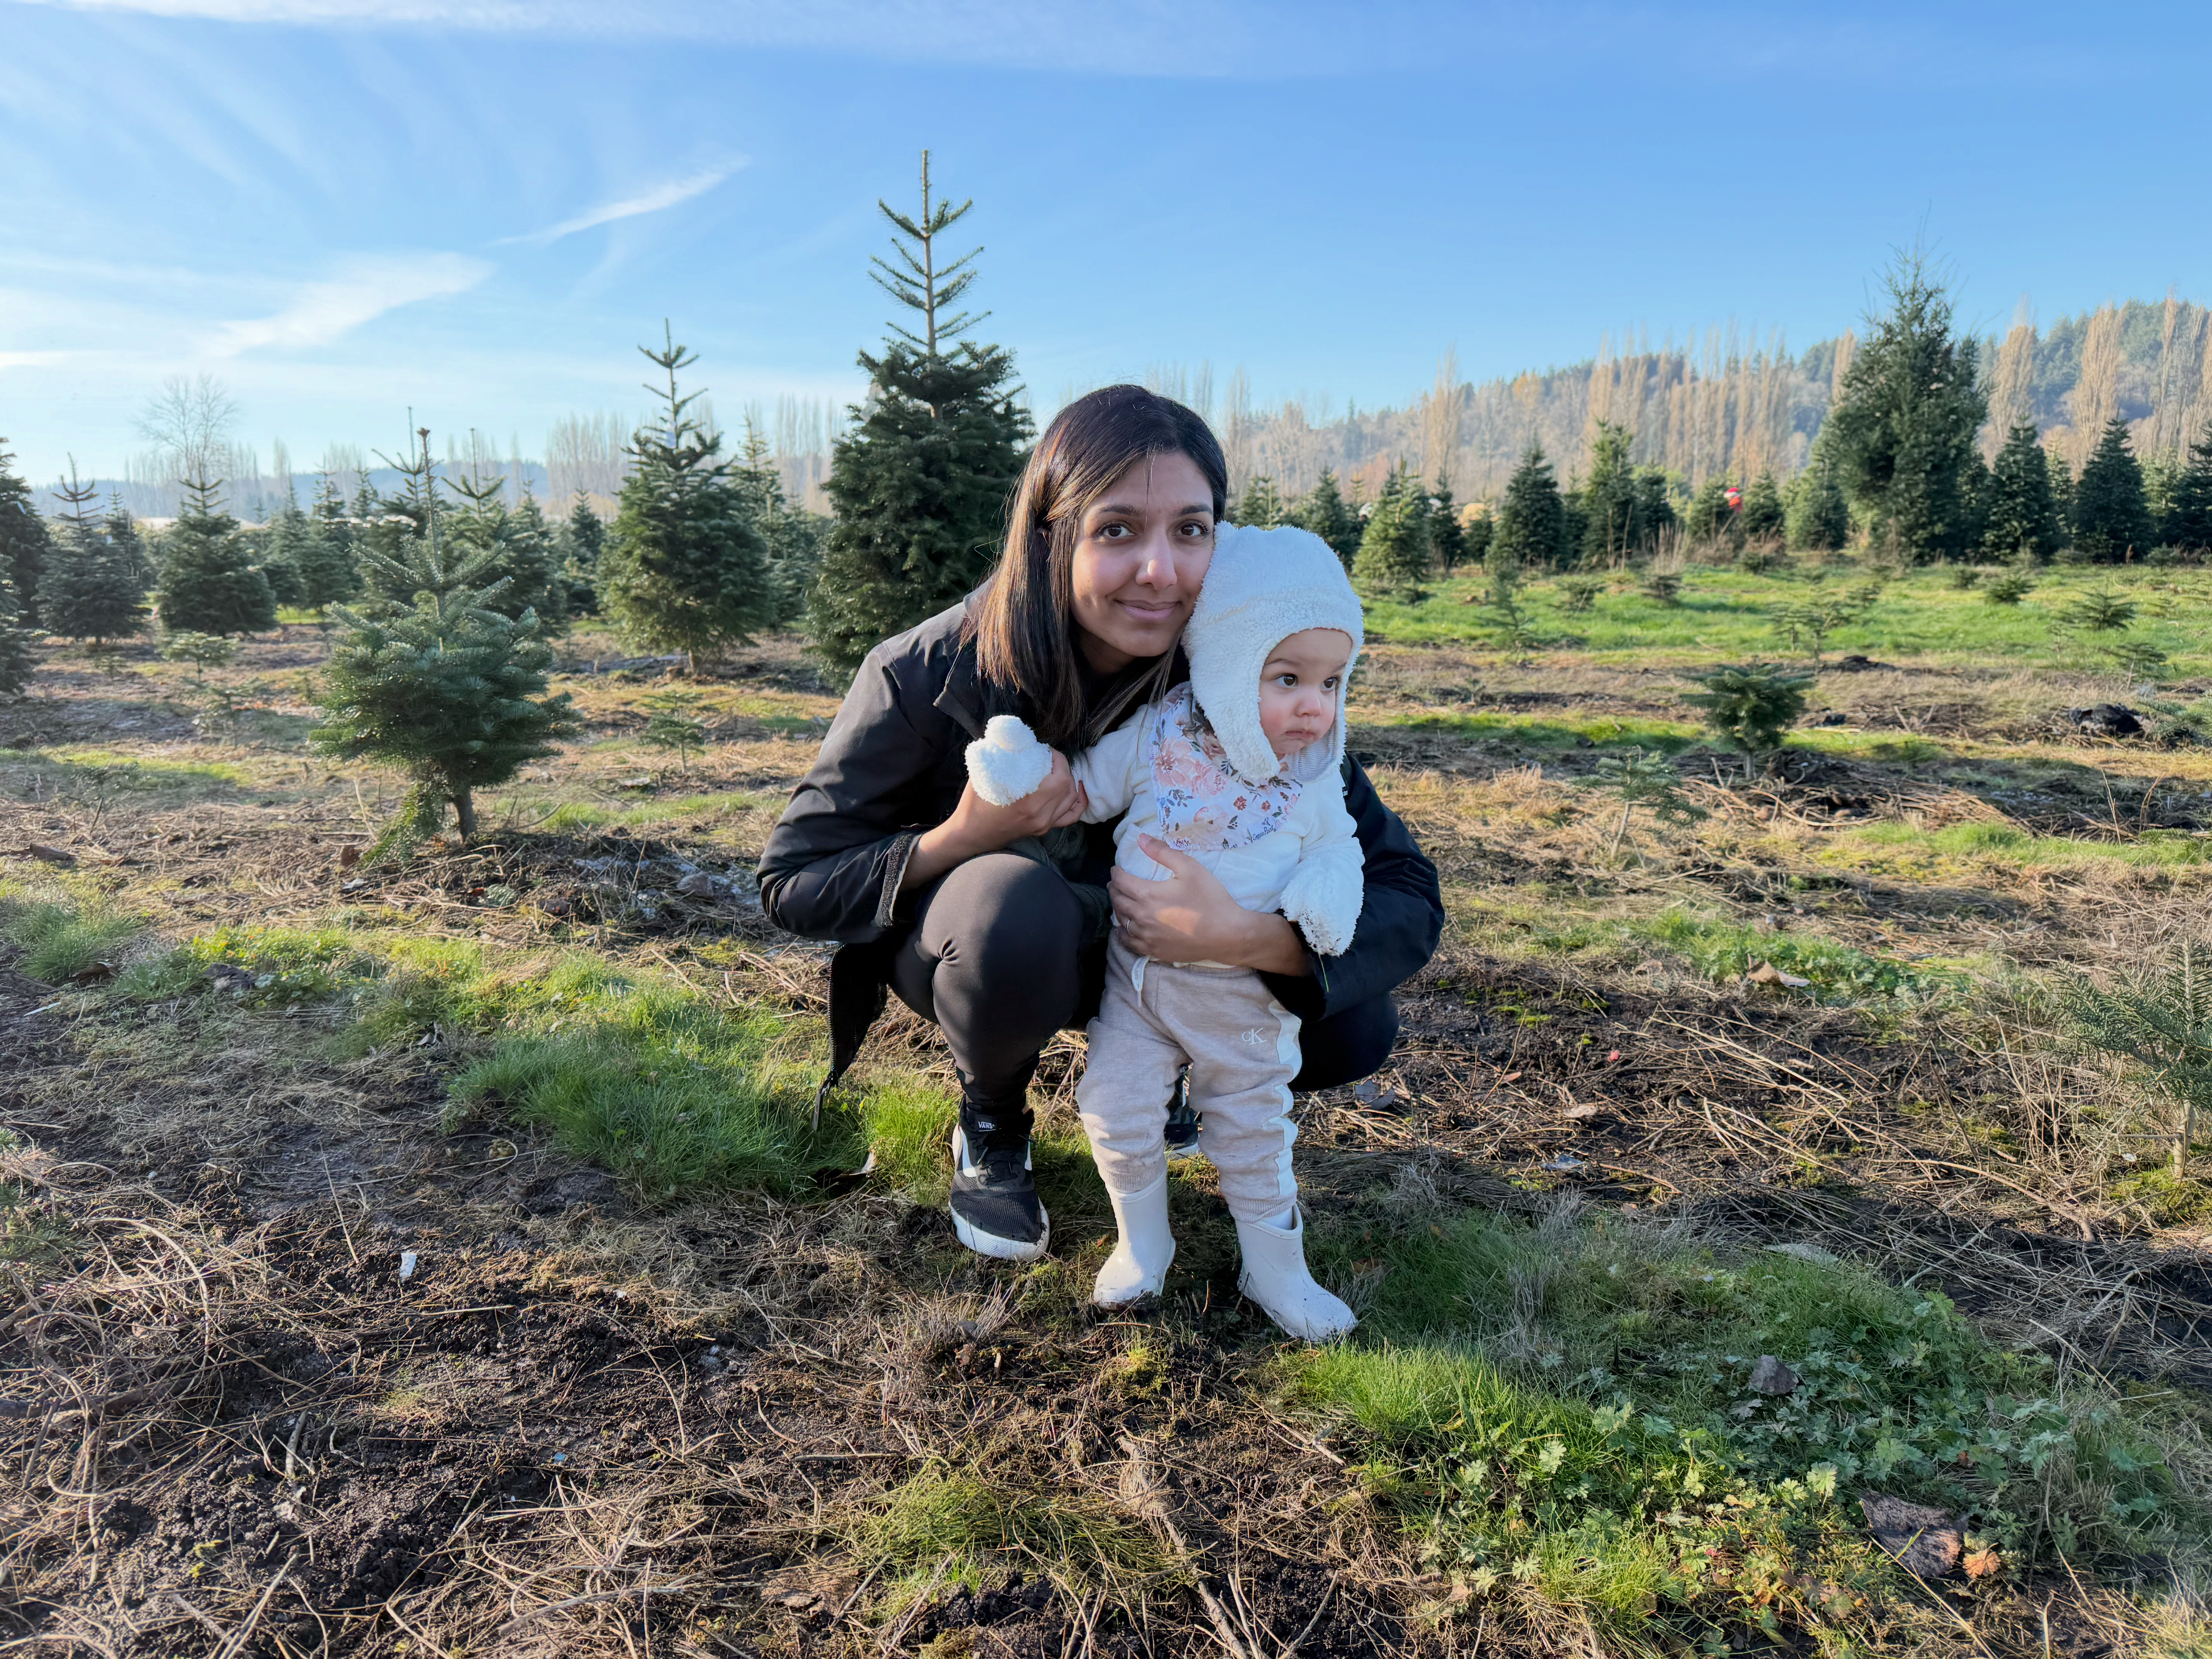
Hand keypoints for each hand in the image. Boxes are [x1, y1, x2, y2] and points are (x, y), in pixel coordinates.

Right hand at [902, 750, 1087, 890]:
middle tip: (1050, 758)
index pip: (1060, 778)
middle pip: (1068, 786)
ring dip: (1069, 780)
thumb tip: (1013, 736)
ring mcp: (1044, 825)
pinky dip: (1078, 801)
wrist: (971, 835)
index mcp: (1029, 803)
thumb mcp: (985, 777)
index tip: (1046, 751)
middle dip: (1063, 767)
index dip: (1058, 760)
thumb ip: (1002, 757)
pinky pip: (1071, 816)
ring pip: (1072, 799)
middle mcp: (1040, 816)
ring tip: (1058, 769)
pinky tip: (1077, 789)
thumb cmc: (974, 805)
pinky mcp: (1044, 829)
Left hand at [1110, 834, 1308, 973]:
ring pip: (1122, 921)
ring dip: (1118, 909)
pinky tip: (1124, 928)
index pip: (1122, 882)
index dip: (1116, 873)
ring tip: (1120, 901)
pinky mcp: (1154, 951)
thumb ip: (1163, 852)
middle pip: (1118, 901)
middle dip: (1114, 889)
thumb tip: (1141, 838)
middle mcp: (1142, 917)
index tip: (1117, 869)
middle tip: (1115, 883)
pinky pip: (1130, 942)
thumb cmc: (1210, 899)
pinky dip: (1123, 932)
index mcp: (1148, 895)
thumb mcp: (1190, 868)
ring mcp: (1147, 937)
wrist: (1226, 934)